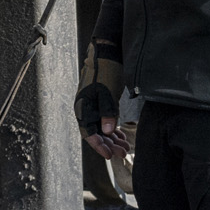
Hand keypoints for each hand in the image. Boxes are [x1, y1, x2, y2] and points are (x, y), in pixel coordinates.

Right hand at [76, 40, 129, 163]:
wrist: (107, 53)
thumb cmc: (105, 71)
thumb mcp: (107, 92)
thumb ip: (107, 112)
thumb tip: (107, 132)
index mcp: (83, 108)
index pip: (88, 133)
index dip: (98, 145)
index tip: (109, 155)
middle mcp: (86, 110)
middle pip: (96, 133)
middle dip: (109, 145)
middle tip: (122, 153)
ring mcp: (93, 107)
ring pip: (102, 129)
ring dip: (113, 139)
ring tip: (125, 147)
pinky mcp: (101, 104)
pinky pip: (106, 122)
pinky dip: (114, 130)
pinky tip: (122, 137)